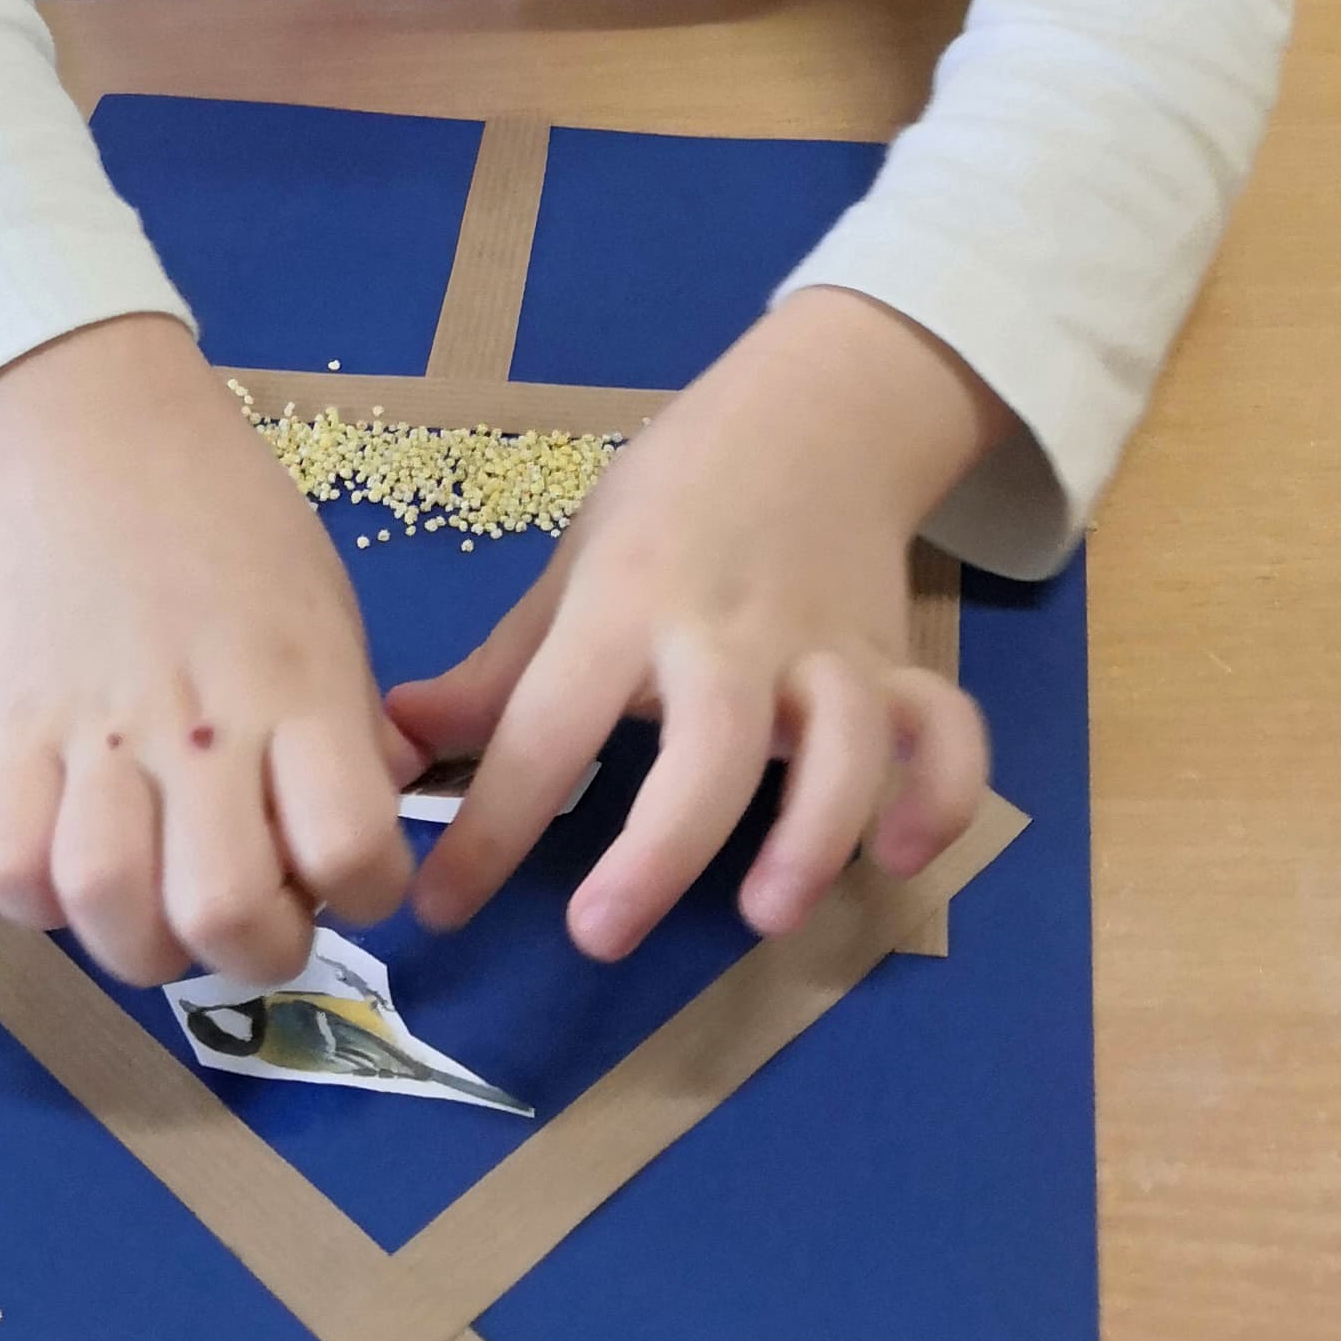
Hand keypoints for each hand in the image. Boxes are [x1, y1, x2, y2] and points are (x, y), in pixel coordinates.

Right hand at [0, 315, 415, 988]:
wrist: (104, 433)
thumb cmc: (237, 521)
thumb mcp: (330, 612)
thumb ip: (352, 727)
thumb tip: (376, 821)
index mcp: (299, 686)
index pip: (350, 847)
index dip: (368, 892)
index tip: (350, 869)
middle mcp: (201, 721)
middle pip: (221, 911)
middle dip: (256, 951)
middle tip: (258, 908)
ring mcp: (97, 730)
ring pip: (107, 903)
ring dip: (146, 943)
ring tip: (166, 906)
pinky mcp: (13, 729)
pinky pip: (7, 865)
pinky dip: (41, 900)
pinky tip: (78, 870)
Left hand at [393, 289, 1003, 964]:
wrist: (814, 407)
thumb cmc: (672, 500)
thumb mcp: (575, 565)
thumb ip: (499, 671)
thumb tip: (395, 743)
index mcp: (626, 601)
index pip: (549, 724)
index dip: (489, 827)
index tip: (437, 909)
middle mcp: (728, 627)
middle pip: (709, 742)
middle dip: (659, 847)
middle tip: (599, 933)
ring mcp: (827, 645)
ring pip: (842, 740)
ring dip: (813, 830)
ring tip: (767, 915)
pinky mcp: (901, 659)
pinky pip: (945, 730)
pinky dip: (937, 794)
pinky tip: (897, 857)